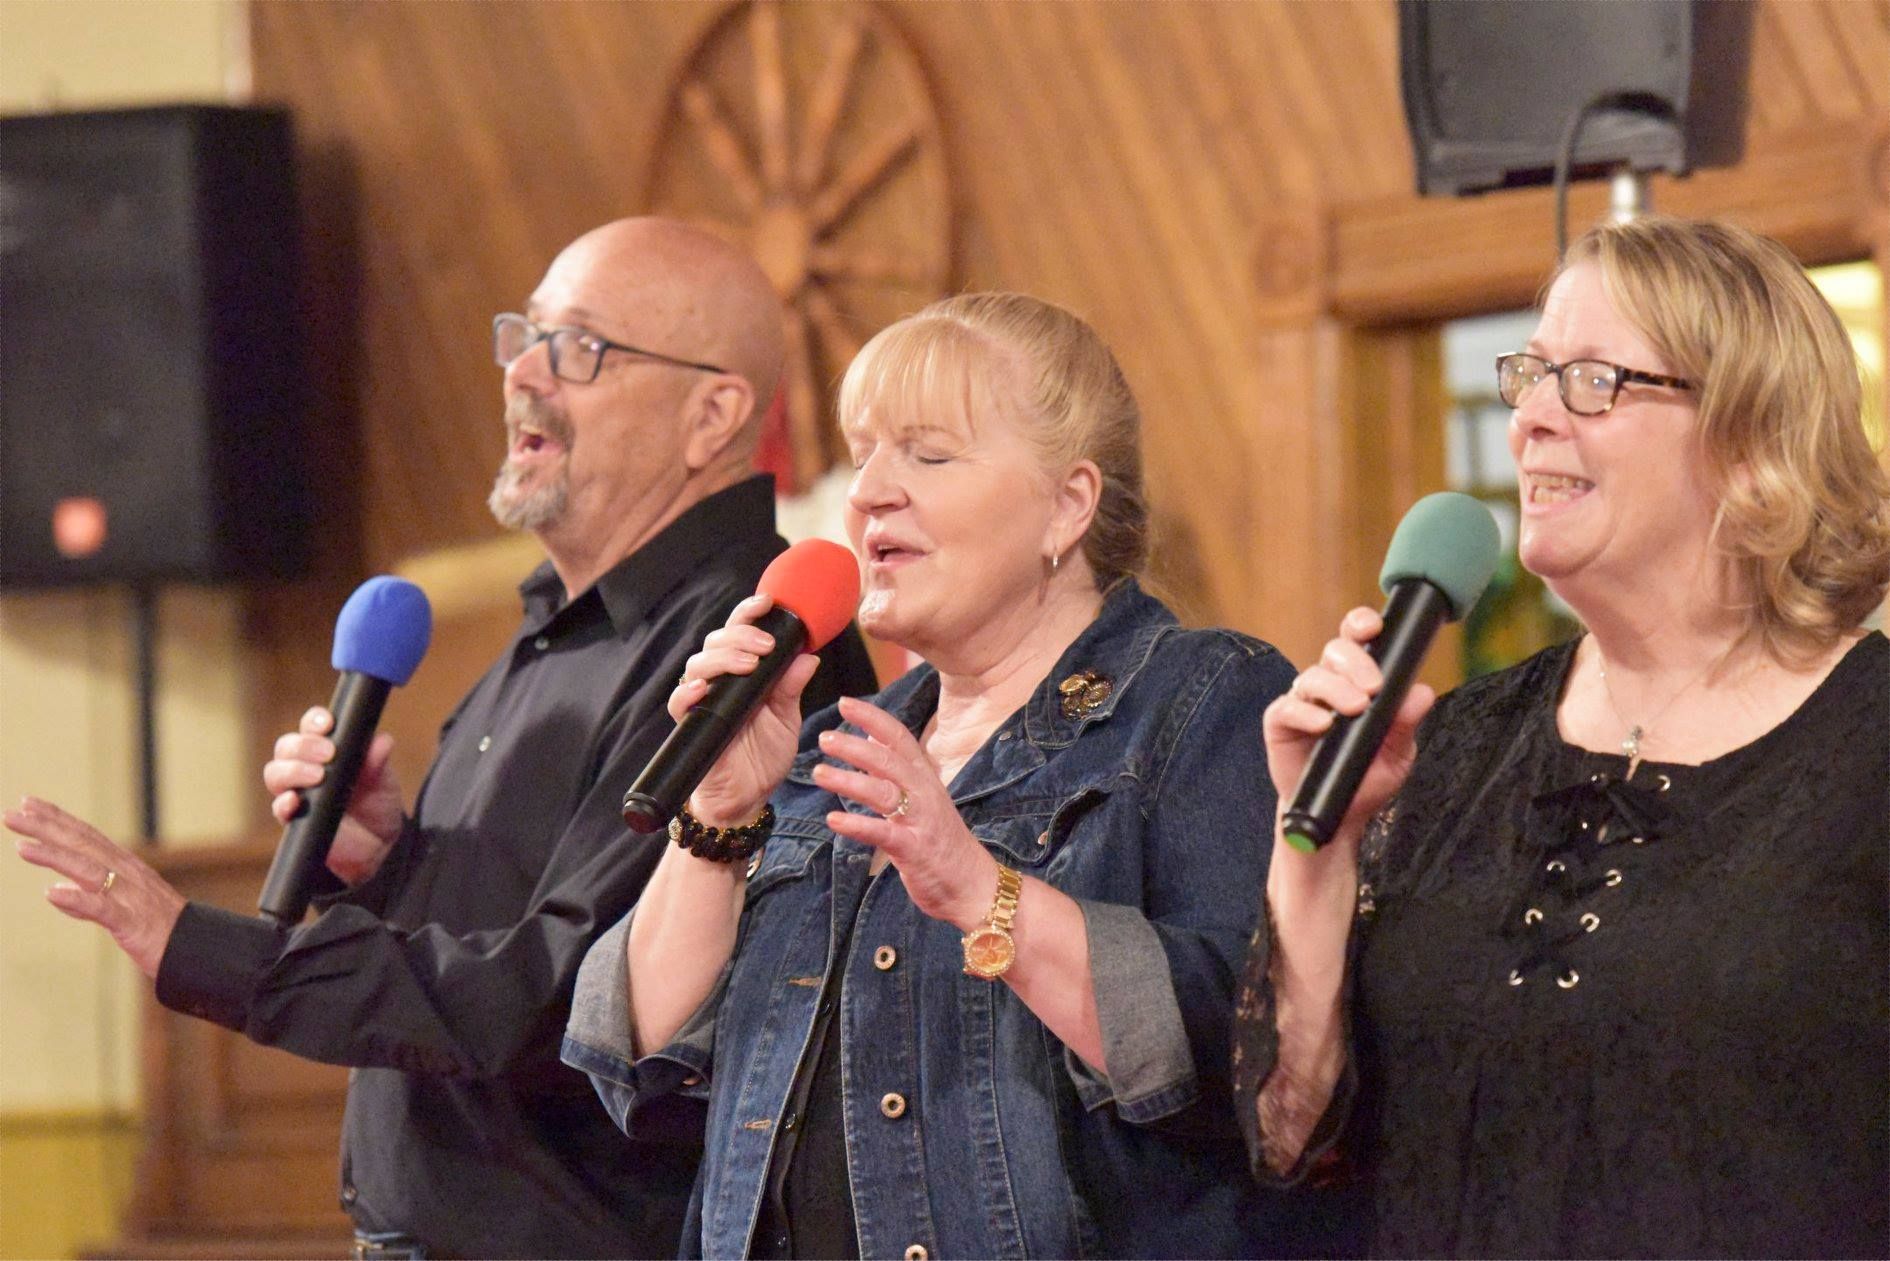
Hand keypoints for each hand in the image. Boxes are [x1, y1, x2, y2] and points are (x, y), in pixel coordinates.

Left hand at [7, 797, 186, 978]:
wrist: (199, 950)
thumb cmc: (161, 931)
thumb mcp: (122, 911)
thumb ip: (89, 901)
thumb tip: (56, 893)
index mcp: (125, 868)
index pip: (86, 836)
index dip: (57, 819)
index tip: (27, 803)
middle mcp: (128, 874)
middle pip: (83, 845)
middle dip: (46, 828)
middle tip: (11, 813)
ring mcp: (132, 897)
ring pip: (89, 871)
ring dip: (55, 857)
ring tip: (21, 847)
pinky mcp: (134, 924)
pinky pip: (104, 909)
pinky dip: (79, 900)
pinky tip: (53, 894)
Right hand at [262, 707, 403, 884]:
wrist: (378, 842)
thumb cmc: (376, 801)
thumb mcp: (384, 779)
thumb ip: (378, 760)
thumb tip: (381, 741)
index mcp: (326, 747)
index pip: (311, 726)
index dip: (315, 721)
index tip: (328, 723)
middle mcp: (305, 766)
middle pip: (287, 746)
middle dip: (303, 745)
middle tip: (328, 754)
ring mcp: (297, 792)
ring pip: (276, 773)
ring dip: (293, 770)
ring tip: (318, 776)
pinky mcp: (295, 819)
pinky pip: (279, 809)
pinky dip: (283, 803)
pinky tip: (295, 801)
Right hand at [673, 594, 821, 825]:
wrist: (747, 797)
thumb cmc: (765, 755)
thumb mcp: (787, 718)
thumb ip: (791, 687)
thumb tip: (809, 657)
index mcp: (743, 672)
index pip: (740, 632)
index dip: (749, 613)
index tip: (768, 601)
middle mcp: (720, 680)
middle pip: (716, 641)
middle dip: (741, 635)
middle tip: (766, 645)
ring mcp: (703, 701)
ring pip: (697, 664)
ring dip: (722, 658)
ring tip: (748, 664)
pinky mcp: (690, 724)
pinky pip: (679, 702)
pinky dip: (687, 691)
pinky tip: (703, 688)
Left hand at [812, 696, 996, 931]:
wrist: (971, 883)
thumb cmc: (940, 839)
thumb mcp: (921, 796)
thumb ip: (896, 767)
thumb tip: (870, 735)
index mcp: (923, 777)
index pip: (899, 737)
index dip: (873, 717)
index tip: (845, 703)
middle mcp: (923, 792)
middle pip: (888, 760)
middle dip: (855, 746)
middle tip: (824, 737)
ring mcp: (920, 820)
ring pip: (883, 792)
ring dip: (850, 781)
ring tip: (820, 773)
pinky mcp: (914, 849)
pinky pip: (883, 833)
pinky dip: (857, 825)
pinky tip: (833, 820)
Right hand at [1263, 606, 1433, 857]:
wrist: (1339, 815)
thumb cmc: (1366, 778)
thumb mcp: (1397, 753)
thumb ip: (1406, 722)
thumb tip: (1421, 693)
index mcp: (1356, 680)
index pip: (1356, 640)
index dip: (1361, 625)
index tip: (1375, 626)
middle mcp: (1327, 684)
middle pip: (1335, 650)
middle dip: (1356, 662)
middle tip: (1374, 688)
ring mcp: (1302, 702)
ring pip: (1312, 676)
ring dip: (1335, 689)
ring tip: (1355, 710)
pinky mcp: (1279, 724)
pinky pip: (1287, 708)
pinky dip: (1305, 713)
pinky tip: (1323, 725)